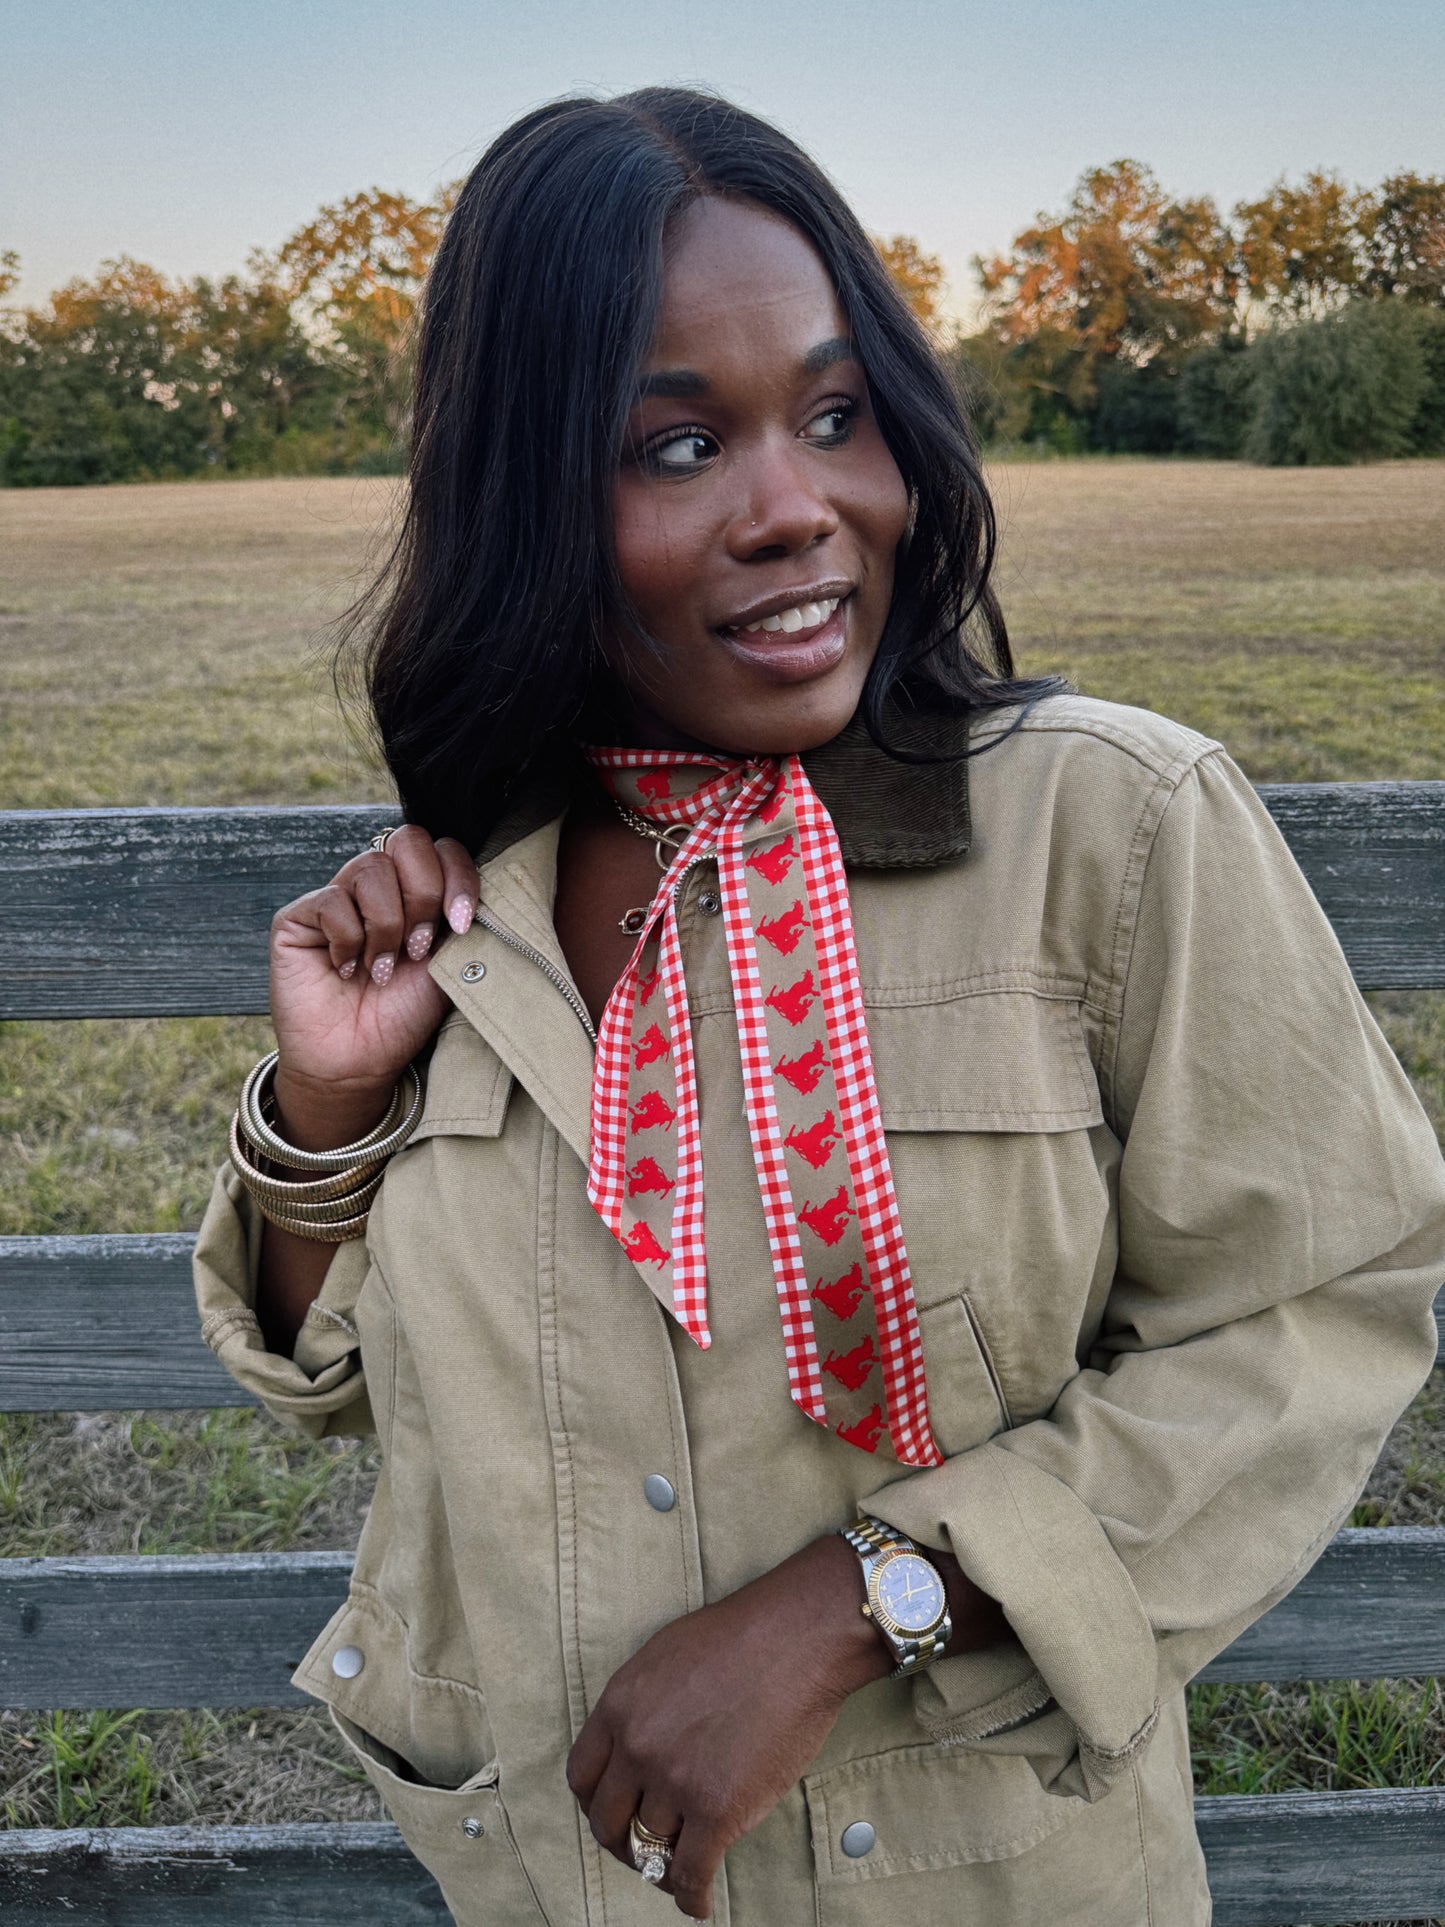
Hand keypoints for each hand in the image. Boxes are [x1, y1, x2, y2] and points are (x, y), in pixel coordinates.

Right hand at [268, 825, 479, 1142]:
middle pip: (408, 841)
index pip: (442, 848)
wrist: (358, 1063)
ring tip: (382, 969)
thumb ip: (459, 917)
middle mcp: (377, 887)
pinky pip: (332, 900)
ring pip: (371, 868)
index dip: (457, 877)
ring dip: (387, 925)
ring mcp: (337, 897)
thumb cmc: (404, 1016)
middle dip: (423, 895)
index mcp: (417, 892)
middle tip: (418, 948)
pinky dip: (348, 940)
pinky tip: (346, 971)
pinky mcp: (298, 917)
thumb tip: (471, 884)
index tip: (460, 925)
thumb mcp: (448, 963)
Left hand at [565, 1535, 887, 1920]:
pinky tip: (698, 1903)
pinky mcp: (717, 1811)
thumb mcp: (663, 1656)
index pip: (581, 1778)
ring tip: (678, 1873)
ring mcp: (675, 1782)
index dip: (595, 1804)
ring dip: (661, 1869)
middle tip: (642, 1850)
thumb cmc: (741, 1637)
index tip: (614, 1812)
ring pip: (650, 1850)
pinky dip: (691, 1897)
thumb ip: (641, 1705)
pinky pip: (690, 1874)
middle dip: (622, 1843)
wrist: (795, 1639)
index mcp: (619, 1707)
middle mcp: (637, 1748)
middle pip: (607, 1822)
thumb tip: (638, 1741)